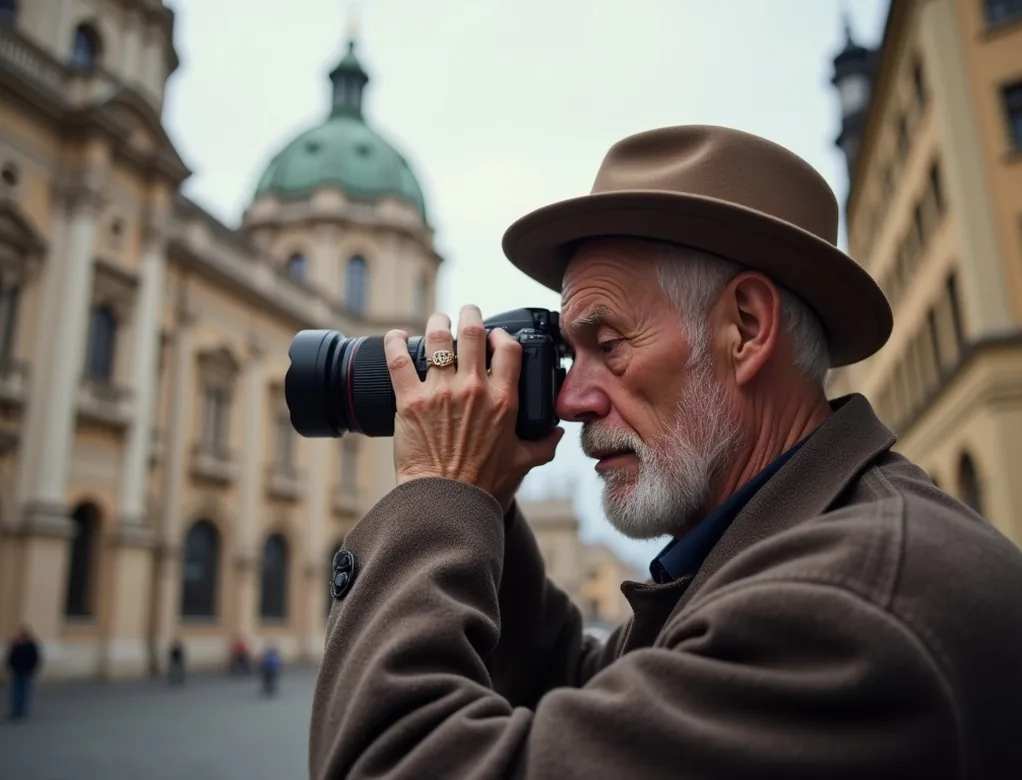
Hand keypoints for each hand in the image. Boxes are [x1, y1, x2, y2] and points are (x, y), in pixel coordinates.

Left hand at [383, 304, 563, 512]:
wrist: (446, 503)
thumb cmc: (484, 486)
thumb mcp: (523, 463)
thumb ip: (544, 445)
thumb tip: (557, 433)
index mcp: (504, 400)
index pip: (508, 348)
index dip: (502, 334)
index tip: (496, 335)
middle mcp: (473, 389)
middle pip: (472, 331)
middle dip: (469, 313)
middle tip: (466, 311)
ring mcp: (440, 392)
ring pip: (437, 338)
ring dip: (436, 323)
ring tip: (436, 321)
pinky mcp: (409, 401)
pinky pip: (398, 360)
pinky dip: (393, 342)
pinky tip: (394, 336)